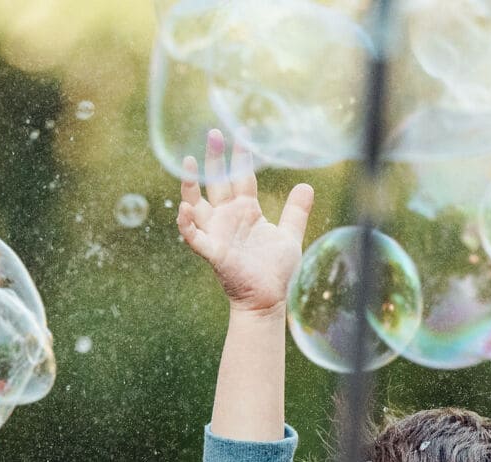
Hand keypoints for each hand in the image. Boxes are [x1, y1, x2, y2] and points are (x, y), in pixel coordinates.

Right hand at [177, 131, 312, 317]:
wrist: (268, 299)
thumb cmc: (276, 271)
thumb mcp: (289, 235)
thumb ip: (295, 211)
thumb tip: (306, 185)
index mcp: (246, 211)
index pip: (241, 177)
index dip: (241, 157)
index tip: (242, 133)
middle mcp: (228, 218)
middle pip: (217, 182)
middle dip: (214, 158)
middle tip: (213, 132)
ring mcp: (218, 233)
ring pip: (197, 204)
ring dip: (190, 184)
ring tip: (188, 161)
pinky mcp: (213, 252)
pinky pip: (194, 236)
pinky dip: (186, 223)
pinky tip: (184, 208)